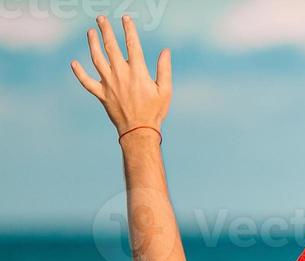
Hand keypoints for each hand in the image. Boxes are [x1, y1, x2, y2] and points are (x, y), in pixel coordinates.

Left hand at [70, 15, 170, 136]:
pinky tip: (74, 63)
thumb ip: (164, 69)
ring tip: (90, 32)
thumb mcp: (166, 91)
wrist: (139, 131)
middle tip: (101, 19)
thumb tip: (165, 51)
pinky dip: (79, 72)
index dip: (128, 30)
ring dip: (92, 44)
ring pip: (96, 59)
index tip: (125, 19)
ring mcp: (109, 83)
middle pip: (110, 47)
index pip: (132, 45)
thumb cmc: (155, 111)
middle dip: (105, 31)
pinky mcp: (101, 94)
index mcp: (138, 72)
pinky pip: (86, 81)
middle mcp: (121, 74)